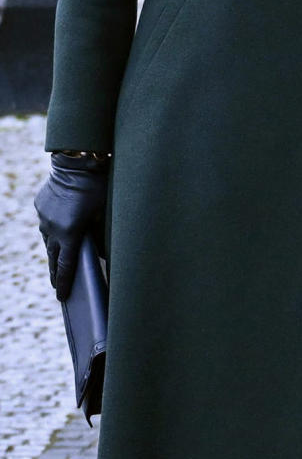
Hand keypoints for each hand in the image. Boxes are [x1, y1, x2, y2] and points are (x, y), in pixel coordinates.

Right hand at [35, 152, 108, 299]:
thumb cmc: (97, 187)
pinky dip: (53, 228)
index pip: (66, 266)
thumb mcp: (104, 213)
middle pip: (53, 257)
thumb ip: (102, 236)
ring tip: (60, 259)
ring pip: (48, 240)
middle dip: (56, 273)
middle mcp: (52, 228)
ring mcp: (43, 216)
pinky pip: (46, 222)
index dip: (64, 283)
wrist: (76, 162)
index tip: (61, 297)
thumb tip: (102, 255)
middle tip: (58, 285)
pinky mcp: (40, 205)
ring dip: (55, 249)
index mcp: (69, 233)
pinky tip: (61, 227)